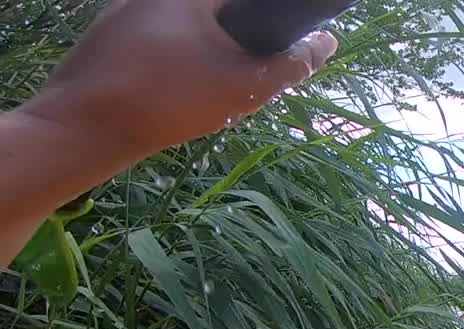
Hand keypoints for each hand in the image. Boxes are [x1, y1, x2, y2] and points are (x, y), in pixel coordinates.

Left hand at [20, 0, 336, 158]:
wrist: (83, 126)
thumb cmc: (169, 100)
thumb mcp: (242, 87)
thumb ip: (290, 64)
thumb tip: (326, 42)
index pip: (250, 2)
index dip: (272, 22)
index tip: (282, 51)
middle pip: (220, 13)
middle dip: (241, 41)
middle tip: (245, 80)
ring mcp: (127, 9)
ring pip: (189, 25)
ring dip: (210, 52)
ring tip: (211, 91)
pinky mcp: (109, 33)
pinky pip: (161, 38)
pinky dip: (179, 60)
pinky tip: (177, 94)